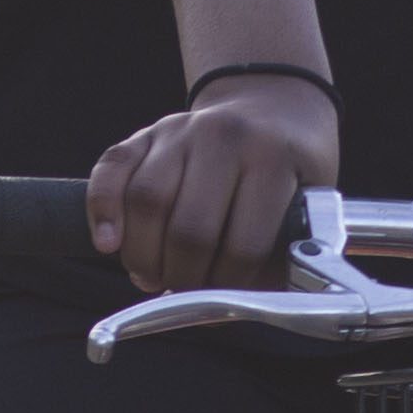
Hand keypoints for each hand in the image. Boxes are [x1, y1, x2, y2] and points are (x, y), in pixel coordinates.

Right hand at [87, 73, 339, 290]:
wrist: (274, 105)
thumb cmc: (290, 167)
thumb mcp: (309, 203)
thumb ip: (281, 254)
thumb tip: (234, 307)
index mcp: (272, 160)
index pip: (242, 244)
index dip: (229, 285)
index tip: (224, 300)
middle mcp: (223, 138)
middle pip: (188, 229)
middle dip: (182, 278)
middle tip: (184, 292)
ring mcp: (180, 131)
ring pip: (145, 202)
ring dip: (142, 255)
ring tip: (153, 275)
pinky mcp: (146, 133)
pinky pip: (110, 171)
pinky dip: (102, 211)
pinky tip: (108, 244)